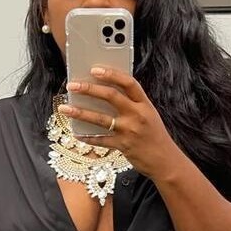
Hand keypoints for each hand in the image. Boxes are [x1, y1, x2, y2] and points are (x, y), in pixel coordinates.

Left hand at [59, 68, 182, 180]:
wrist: (165, 161)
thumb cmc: (155, 137)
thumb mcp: (149, 115)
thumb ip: (132, 104)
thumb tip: (106, 93)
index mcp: (145, 104)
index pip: (128, 82)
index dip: (111, 74)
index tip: (95, 69)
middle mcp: (137, 115)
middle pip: (111, 96)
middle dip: (89, 89)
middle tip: (72, 85)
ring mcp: (130, 131)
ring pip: (100, 119)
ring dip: (80, 113)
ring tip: (65, 108)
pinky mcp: (123, 146)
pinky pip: (101, 140)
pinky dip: (88, 138)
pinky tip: (77, 134)